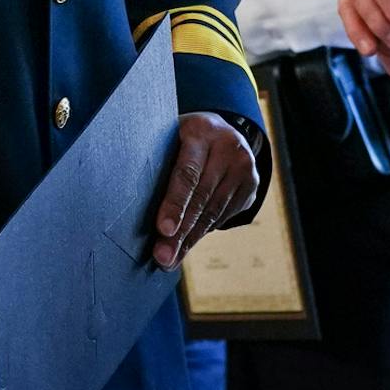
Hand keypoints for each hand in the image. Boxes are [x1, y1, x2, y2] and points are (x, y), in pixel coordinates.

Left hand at [151, 111, 259, 268]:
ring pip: (214, 211)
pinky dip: (203, 232)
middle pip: (202, 197)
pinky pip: (223, 215)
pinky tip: (188, 244)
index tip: (162, 229)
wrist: (222, 132)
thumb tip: (137, 212)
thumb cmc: (183, 141)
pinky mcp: (252, 184)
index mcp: (202, 131)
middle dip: (180, 232)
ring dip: (190, 239)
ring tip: (170, 258)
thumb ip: (161, 166)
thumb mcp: (171, 140)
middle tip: (162, 256)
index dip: (175, 203)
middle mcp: (229, 146)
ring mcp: (244, 166)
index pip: (188, 173)